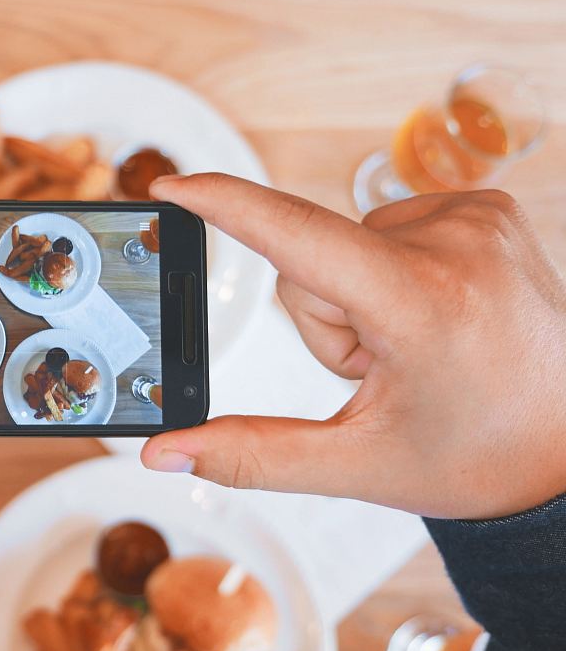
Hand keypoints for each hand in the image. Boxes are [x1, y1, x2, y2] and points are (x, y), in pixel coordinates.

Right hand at [142, 174, 565, 519]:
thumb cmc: (477, 457)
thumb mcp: (357, 465)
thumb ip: (249, 454)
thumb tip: (163, 453)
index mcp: (422, 305)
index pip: (296, 237)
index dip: (224, 205)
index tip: (172, 185)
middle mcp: (456, 243)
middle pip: (311, 261)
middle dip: (323, 320)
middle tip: (383, 370)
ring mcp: (478, 218)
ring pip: (344, 244)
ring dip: (357, 299)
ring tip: (416, 347)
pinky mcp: (488, 208)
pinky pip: (387, 229)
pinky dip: (390, 274)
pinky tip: (435, 316)